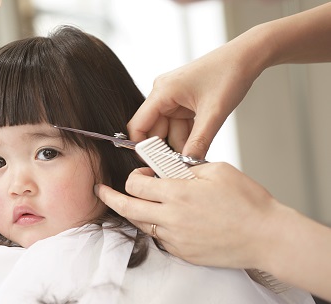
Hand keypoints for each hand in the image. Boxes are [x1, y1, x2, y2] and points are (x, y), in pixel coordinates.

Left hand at [95, 163, 280, 268]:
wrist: (266, 237)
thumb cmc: (248, 203)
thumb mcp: (218, 170)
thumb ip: (189, 167)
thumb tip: (172, 167)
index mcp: (178, 193)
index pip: (136, 184)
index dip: (133, 176)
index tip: (140, 172)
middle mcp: (171, 217)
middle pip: (127, 208)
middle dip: (109, 197)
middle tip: (101, 191)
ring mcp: (176, 238)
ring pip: (142, 225)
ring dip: (134, 212)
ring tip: (132, 204)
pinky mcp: (183, 252)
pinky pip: (160, 238)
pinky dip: (156, 227)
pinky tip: (164, 219)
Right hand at [128, 35, 262, 158]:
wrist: (246, 57)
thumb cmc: (229, 73)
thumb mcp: (214, 113)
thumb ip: (199, 141)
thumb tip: (187, 164)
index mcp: (162, 91)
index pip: (138, 125)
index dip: (142, 147)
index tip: (153, 164)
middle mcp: (163, 94)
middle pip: (154, 131)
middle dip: (168, 148)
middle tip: (182, 164)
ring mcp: (173, 98)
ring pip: (169, 131)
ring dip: (182, 143)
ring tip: (198, 153)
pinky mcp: (183, 102)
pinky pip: (180, 125)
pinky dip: (189, 136)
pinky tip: (201, 143)